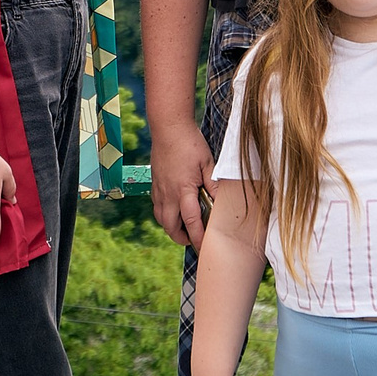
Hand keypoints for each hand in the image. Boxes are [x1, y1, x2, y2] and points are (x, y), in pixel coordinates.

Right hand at [149, 118, 216, 247]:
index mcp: (183, 190)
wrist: (168, 128)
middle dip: (181, 238)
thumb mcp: (208, 163)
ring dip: (172, 227)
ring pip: (161, 219)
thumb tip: (221, 202)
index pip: (191, 222)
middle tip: (194, 240)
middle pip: (170, 227)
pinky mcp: (155, 184)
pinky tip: (176, 210)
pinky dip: (166, 215)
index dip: (198, 237)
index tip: (204, 247)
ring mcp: (159, 190)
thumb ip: (214, 185)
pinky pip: (158, 208)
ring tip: (185, 228)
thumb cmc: (190, 143)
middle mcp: (168, 194)